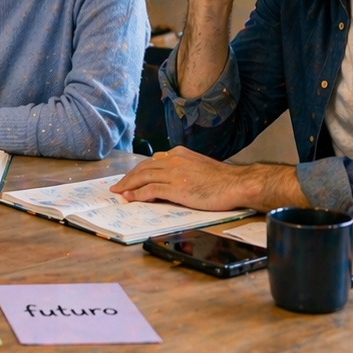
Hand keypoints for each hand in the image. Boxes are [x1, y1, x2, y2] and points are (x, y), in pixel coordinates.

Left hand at [109, 146, 301, 210]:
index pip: (152, 161)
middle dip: (128, 178)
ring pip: (142, 177)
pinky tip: (129, 198)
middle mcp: (173, 160)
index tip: (130, 177)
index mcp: (178, 154)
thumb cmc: (222, 179)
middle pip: (143, 168)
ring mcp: (174, 174)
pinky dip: (137, 194)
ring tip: (118, 193)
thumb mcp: (198, 167)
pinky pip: (150, 190)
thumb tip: (170, 180)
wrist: (236, 183)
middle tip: (116, 186)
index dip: (138, 170)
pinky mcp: (176, 188)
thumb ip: (182, 169)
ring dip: (128, 186)